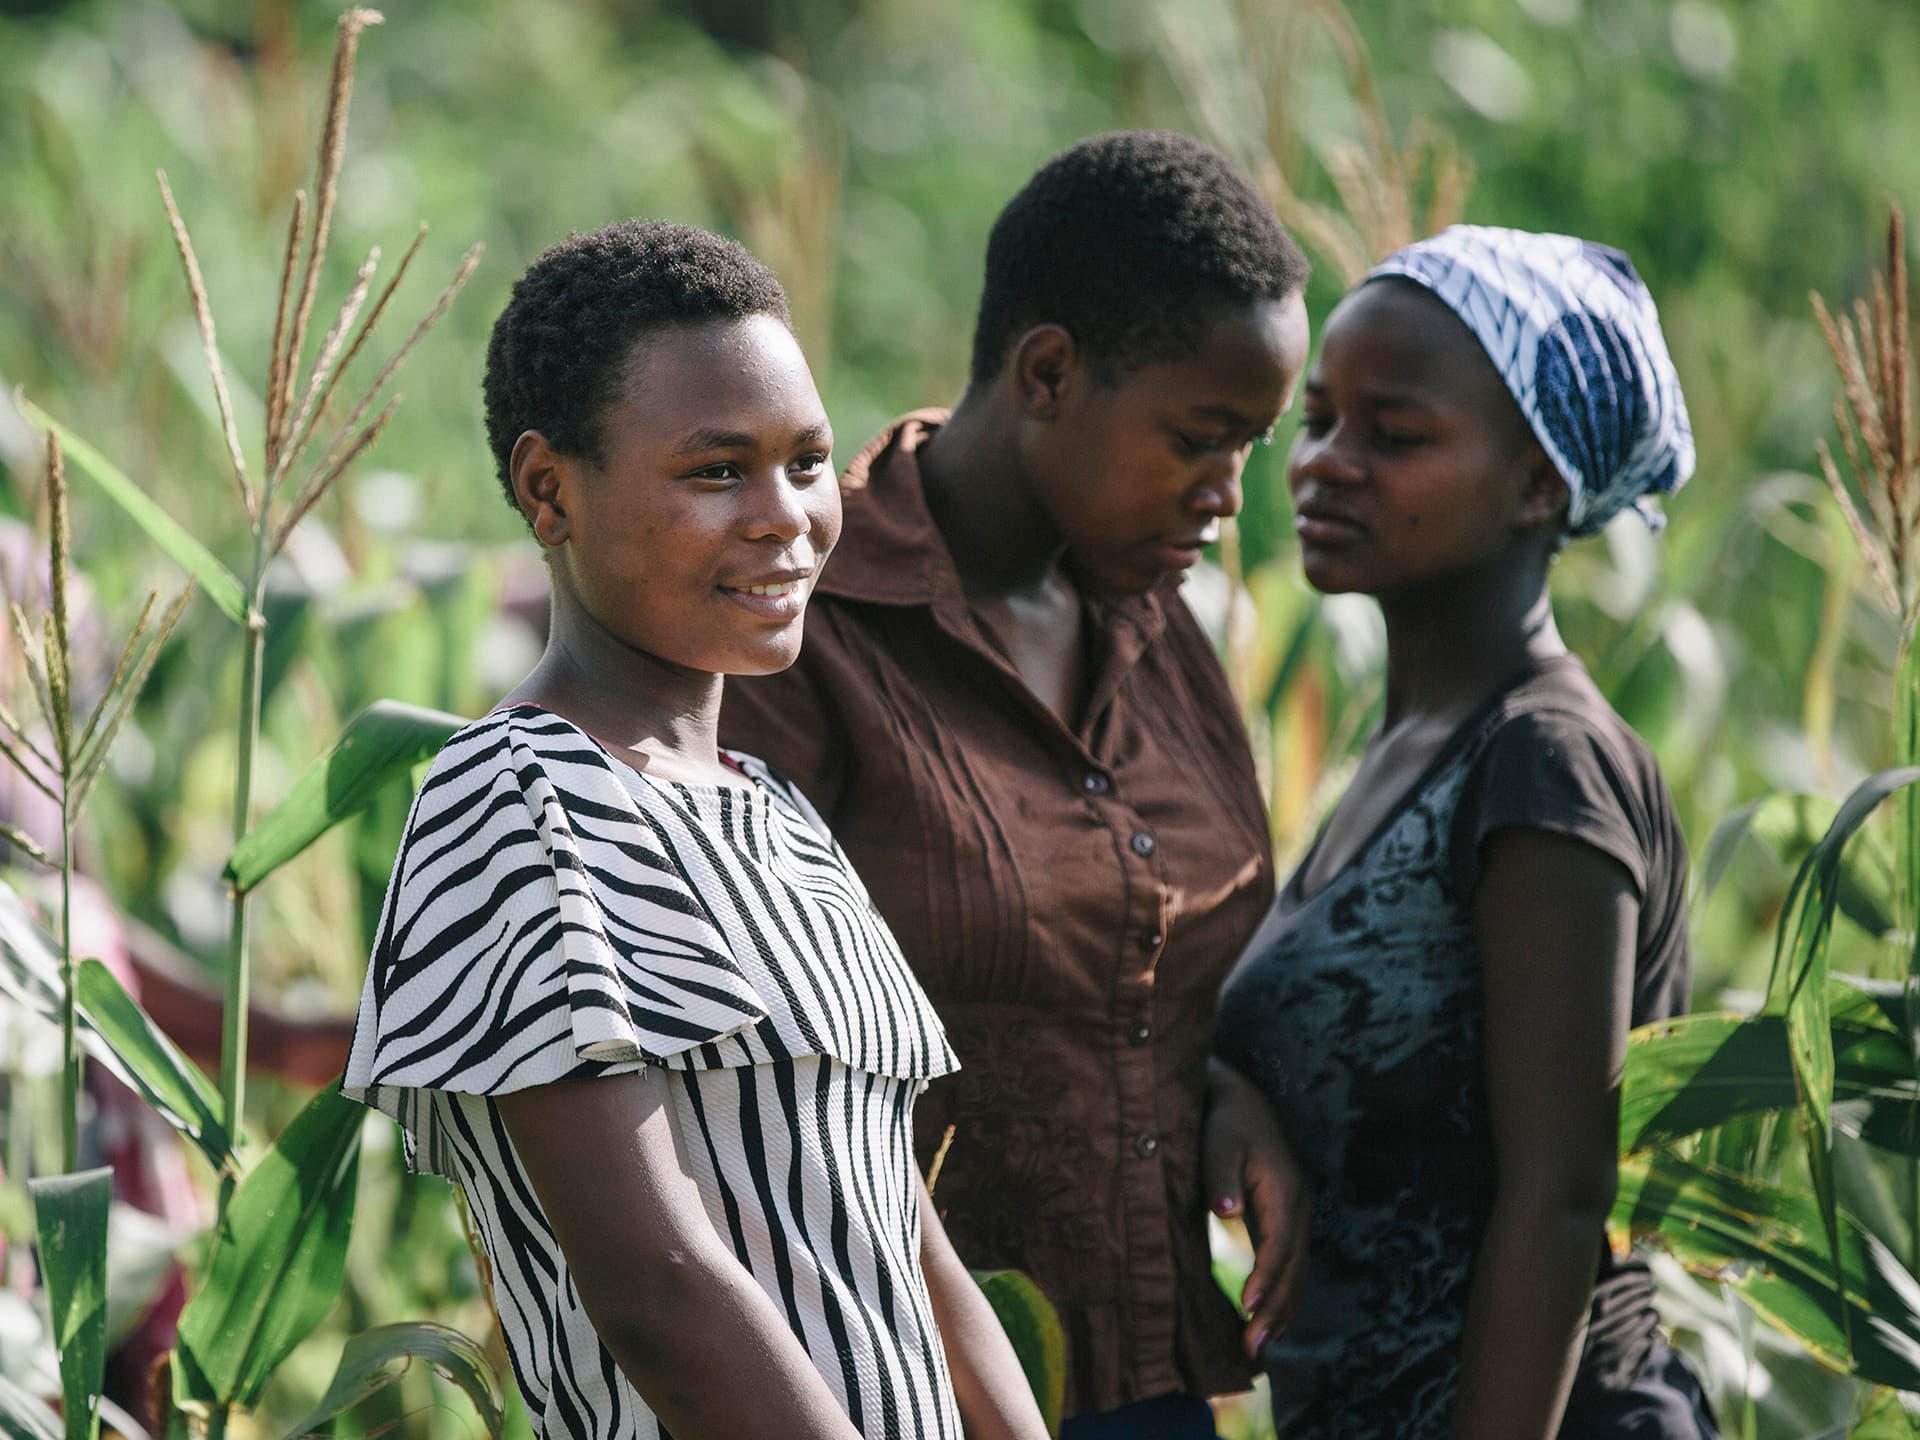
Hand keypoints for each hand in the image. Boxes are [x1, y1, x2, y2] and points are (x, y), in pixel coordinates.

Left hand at [1202, 1058, 1311, 1358]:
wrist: (1241, 1101)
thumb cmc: (1226, 1123)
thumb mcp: (1219, 1142)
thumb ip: (1221, 1176)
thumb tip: (1225, 1209)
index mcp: (1286, 1191)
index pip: (1278, 1246)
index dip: (1264, 1280)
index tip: (1244, 1308)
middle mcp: (1299, 1208)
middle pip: (1294, 1269)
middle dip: (1275, 1309)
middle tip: (1251, 1345)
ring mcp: (1298, 1216)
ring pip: (1297, 1273)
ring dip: (1281, 1310)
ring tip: (1259, 1345)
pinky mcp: (1288, 1221)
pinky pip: (1291, 1265)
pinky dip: (1282, 1295)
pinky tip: (1268, 1319)